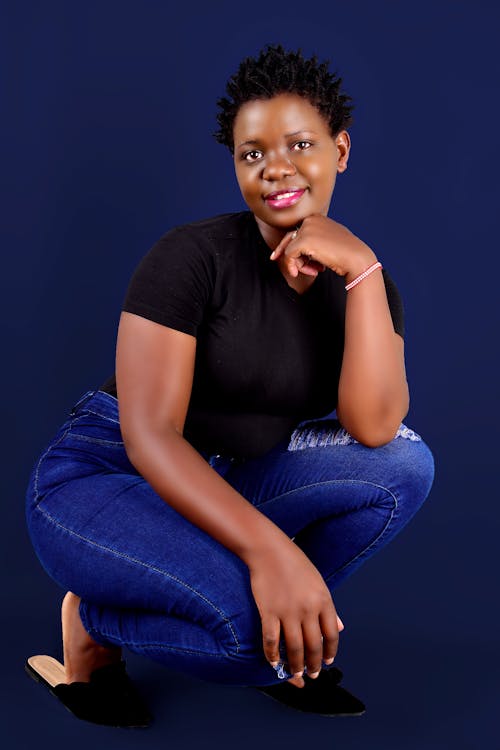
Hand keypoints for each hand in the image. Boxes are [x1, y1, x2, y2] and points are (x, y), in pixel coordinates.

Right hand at [248, 543, 343, 677]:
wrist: (269, 549)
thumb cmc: (294, 563)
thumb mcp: (318, 582)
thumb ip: (328, 607)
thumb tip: (340, 628)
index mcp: (323, 600)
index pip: (332, 635)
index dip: (331, 651)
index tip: (328, 661)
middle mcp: (308, 609)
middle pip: (314, 645)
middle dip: (314, 664)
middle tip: (313, 674)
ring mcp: (288, 612)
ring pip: (294, 648)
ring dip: (295, 665)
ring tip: (295, 672)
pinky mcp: (269, 612)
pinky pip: (271, 641)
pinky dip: (272, 655)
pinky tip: (274, 663)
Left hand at [270, 214, 376, 281]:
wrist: (357, 258)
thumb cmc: (346, 253)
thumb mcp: (329, 241)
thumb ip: (315, 241)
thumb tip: (299, 249)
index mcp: (316, 218)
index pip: (298, 234)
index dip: (298, 250)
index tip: (302, 263)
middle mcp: (310, 220)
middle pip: (290, 240)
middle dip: (294, 257)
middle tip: (299, 270)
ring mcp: (306, 229)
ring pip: (289, 249)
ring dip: (300, 264)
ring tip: (315, 271)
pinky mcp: (303, 240)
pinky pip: (288, 255)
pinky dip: (294, 266)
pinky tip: (310, 272)